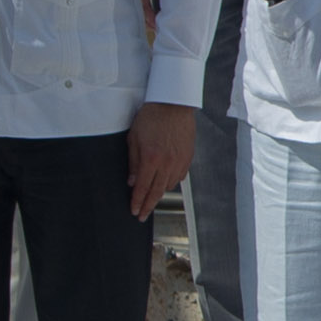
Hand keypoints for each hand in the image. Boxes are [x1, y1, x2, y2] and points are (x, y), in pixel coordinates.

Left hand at [126, 100, 197, 219]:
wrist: (173, 104)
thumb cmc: (151, 117)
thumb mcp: (134, 138)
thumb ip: (133, 162)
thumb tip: (132, 181)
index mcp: (151, 159)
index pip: (142, 188)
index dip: (138, 202)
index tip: (135, 211)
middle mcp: (166, 164)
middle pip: (157, 192)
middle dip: (148, 206)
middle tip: (142, 216)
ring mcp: (179, 161)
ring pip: (169, 186)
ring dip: (159, 193)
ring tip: (152, 197)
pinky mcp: (188, 157)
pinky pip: (179, 177)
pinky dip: (171, 182)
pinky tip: (165, 182)